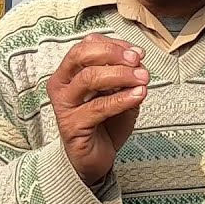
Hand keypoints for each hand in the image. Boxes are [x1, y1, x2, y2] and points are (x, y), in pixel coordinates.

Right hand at [47, 34, 148, 185]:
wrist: (94, 158)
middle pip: (82, 56)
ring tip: (142, 79)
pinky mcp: (72, 125)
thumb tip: (138, 60)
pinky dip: (121, 99)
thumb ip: (125, 76)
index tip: (137, 52)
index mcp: (69, 72)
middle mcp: (62, 84)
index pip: (87, 45)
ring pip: (90, 78)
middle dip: (113, 54)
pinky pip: (98, 107)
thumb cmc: (104, 123)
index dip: (113, 44)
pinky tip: (138, 95)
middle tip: (137, 61)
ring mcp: (65, 105)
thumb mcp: (118, 93)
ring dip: (121, 75)